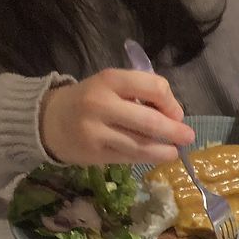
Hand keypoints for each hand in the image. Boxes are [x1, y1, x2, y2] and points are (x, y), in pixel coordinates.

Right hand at [39, 70, 194, 166]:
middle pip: (150, 120)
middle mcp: (102, 103)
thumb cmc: (89, 101)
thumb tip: (175, 116)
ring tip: (175, 152)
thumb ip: (138, 94)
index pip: (153, 86)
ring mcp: (97, 130)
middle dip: (174, 130)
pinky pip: (130, 157)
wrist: (50, 120)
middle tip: (188, 136)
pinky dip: (149, 158)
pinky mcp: (95, 153)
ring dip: (165, 150)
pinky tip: (160, 156)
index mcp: (110, 79)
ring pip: (141, 144)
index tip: (175, 112)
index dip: (171, 101)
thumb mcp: (110, 86)